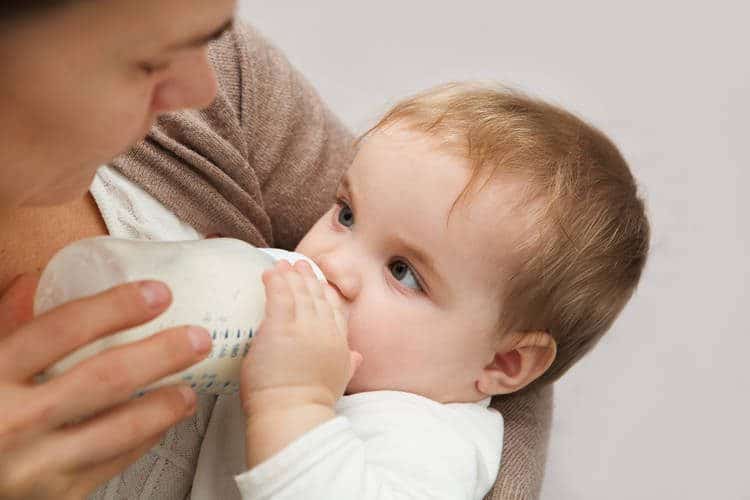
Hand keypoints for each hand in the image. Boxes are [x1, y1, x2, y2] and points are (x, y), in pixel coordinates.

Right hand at [0, 273, 211, 499]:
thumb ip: (3, 326)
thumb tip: (33, 284)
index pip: (62, 329)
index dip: (116, 307)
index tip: (158, 293)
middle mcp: (13, 420)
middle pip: (104, 379)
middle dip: (161, 355)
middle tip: (197, 339)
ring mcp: (34, 464)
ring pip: (118, 430)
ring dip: (163, 406)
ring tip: (190, 388)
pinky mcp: (52, 496)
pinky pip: (110, 464)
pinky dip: (142, 441)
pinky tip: (161, 423)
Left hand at [240, 260, 361, 415]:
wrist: (293, 412)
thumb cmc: (310, 403)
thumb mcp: (339, 381)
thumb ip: (348, 364)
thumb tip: (357, 356)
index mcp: (339, 343)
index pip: (336, 310)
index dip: (328, 294)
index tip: (322, 283)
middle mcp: (325, 331)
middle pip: (318, 297)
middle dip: (309, 279)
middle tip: (301, 265)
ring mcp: (304, 328)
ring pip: (299, 293)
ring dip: (291, 276)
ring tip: (283, 265)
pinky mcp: (280, 328)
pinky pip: (278, 296)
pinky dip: (274, 282)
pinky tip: (270, 273)